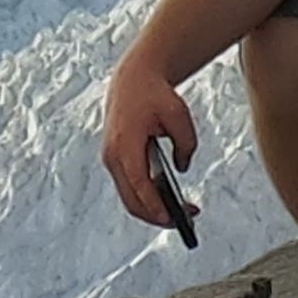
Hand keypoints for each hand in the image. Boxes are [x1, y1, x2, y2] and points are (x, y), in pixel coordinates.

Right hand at [100, 57, 200, 228]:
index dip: (154, 205)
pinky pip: (130, 188)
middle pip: (132, 200)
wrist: (133, 79)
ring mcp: (111, 160)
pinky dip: (147, 198)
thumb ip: (186, 143)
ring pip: (130, 198)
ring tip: (182, 213)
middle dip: (157, 215)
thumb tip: (182, 168)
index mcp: (125, 144)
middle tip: (187, 219)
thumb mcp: (179, 114)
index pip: (138, 184)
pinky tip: (169, 201)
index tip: (172, 219)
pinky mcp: (116, 161)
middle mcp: (112, 156)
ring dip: (153, 209)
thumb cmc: (155, 94)